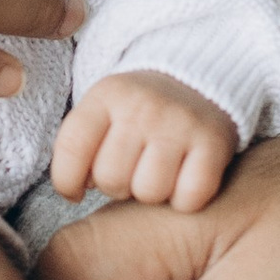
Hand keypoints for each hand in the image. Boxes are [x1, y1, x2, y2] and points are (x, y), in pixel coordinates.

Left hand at [51, 70, 238, 212]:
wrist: (198, 80)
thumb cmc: (140, 111)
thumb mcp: (103, 111)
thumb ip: (80, 146)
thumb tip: (74, 190)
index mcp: (107, 95)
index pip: (71, 148)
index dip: (66, 182)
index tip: (76, 189)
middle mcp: (142, 106)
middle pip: (110, 178)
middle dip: (116, 186)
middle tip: (130, 171)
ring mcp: (180, 123)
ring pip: (149, 192)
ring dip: (152, 193)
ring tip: (157, 173)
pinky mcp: (214, 142)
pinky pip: (189, 198)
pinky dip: (185, 199)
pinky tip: (184, 180)